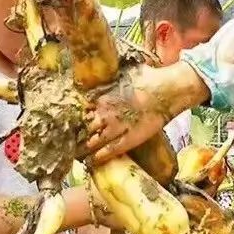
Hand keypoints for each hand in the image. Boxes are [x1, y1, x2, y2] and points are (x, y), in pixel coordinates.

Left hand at [78, 63, 209, 165]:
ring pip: (90, 143)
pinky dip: (96, 158)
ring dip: (80, 149)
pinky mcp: (127, 141)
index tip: (64, 123)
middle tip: (66, 142)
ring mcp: (115, 129)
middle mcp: (104, 114)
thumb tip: (102, 71)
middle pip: (80, 129)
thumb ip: (110, 79)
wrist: (169, 91)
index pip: (77, 110)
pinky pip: (107, 152)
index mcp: (100, 97)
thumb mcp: (123, 73)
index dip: (71, 118)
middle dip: (72, 135)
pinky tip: (90, 161)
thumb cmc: (148, 78)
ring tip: (75, 154)